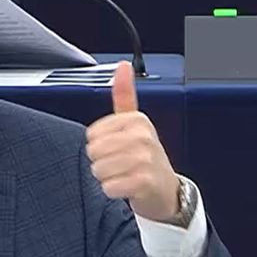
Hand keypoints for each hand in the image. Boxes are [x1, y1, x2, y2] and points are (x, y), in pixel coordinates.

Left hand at [85, 62, 181, 221]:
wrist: (165, 189)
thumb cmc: (145, 156)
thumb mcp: (135, 123)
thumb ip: (124, 95)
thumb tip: (123, 65)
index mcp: (137, 120)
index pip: (92, 135)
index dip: (99, 145)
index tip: (117, 148)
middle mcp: (142, 136)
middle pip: (93, 152)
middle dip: (101, 162)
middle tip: (120, 164)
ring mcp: (145, 159)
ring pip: (99, 169)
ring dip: (106, 178)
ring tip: (123, 175)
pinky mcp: (144, 181)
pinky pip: (109, 187)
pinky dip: (113, 191)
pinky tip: (126, 188)